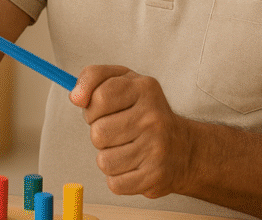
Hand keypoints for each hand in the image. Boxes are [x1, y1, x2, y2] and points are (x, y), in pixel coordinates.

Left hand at [70, 65, 191, 198]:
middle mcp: (153, 117)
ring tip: (127, 149)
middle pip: (98, 133)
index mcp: (144, 88)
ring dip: (108, 157)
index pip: (99, 97)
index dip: (92, 107)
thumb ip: (93, 77)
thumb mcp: (123, 81)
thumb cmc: (144, 113)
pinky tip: (133, 166)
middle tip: (118, 131)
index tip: (100, 109)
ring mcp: (156, 148)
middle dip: (100, 134)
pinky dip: (118, 178)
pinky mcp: (155, 176)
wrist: (185, 149)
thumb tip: (76, 97)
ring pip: (104, 161)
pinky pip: (114, 183)